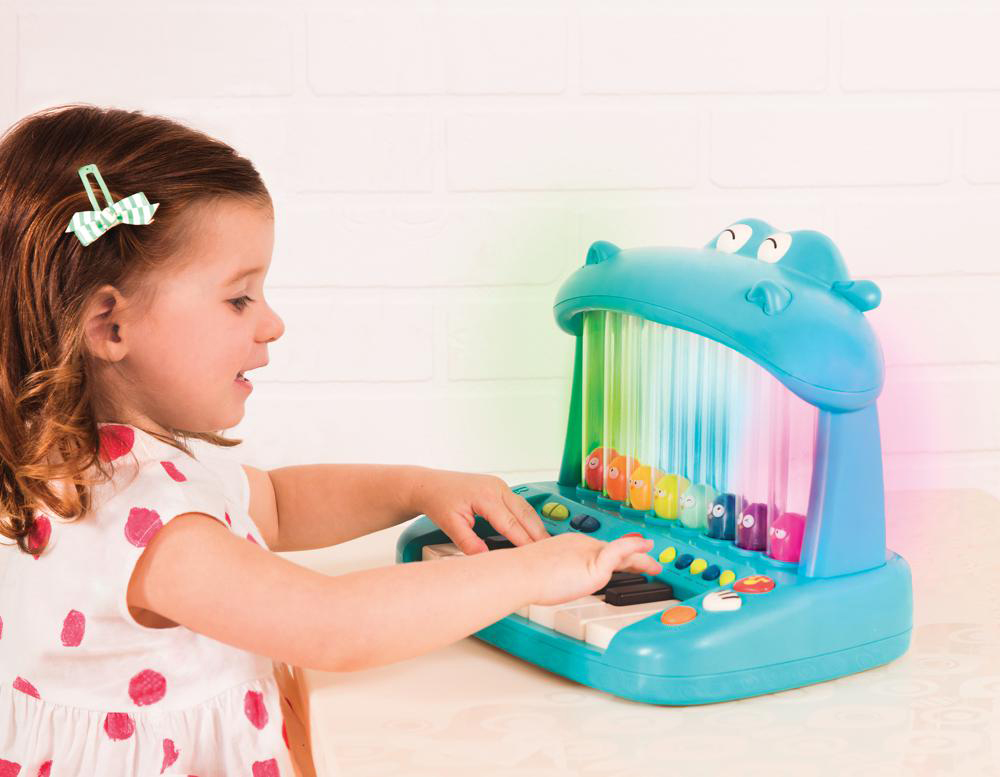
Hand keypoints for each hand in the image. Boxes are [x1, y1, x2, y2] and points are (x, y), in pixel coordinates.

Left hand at [409, 468, 549, 553]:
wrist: (430, 485)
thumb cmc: (439, 500)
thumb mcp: (449, 524)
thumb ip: (468, 542)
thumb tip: (485, 558)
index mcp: (486, 496)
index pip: (511, 524)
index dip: (525, 542)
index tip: (534, 557)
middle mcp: (497, 488)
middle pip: (526, 514)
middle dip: (539, 534)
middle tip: (550, 554)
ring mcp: (500, 486)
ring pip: (526, 508)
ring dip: (536, 525)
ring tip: (546, 545)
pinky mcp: (499, 488)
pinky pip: (520, 504)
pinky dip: (528, 518)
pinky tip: (533, 530)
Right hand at [521, 533, 662, 605]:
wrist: (522, 573)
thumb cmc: (525, 576)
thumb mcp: (544, 572)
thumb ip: (554, 576)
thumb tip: (549, 586)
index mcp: (571, 546)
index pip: (599, 551)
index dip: (614, 556)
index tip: (622, 561)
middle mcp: (583, 545)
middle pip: (614, 551)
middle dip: (632, 557)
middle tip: (647, 560)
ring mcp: (591, 553)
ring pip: (623, 553)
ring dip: (641, 558)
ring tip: (655, 564)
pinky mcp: (596, 562)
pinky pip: (621, 552)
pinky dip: (636, 549)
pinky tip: (648, 550)